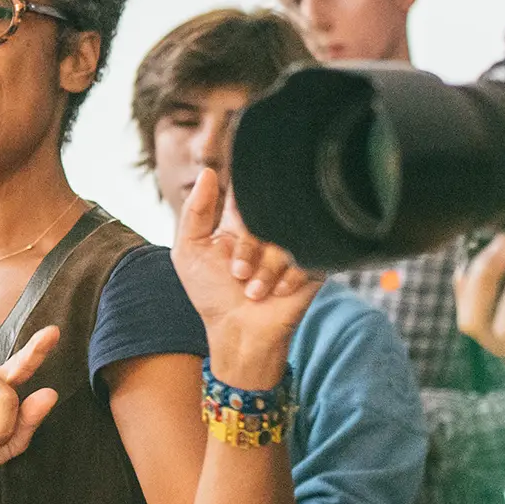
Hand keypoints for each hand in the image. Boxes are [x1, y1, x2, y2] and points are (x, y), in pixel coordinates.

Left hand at [169, 169, 319, 387]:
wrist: (237, 331)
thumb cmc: (211, 294)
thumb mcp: (190, 251)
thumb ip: (195, 211)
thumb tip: (207, 172)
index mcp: (243, 220)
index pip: (245, 198)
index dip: (238, 218)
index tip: (230, 244)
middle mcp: (270, 228)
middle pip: (267, 217)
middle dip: (248, 249)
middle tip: (238, 275)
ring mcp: (294, 245)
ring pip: (286, 240)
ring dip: (266, 270)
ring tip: (253, 293)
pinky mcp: (315, 264)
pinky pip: (308, 258)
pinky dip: (288, 279)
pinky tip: (278, 294)